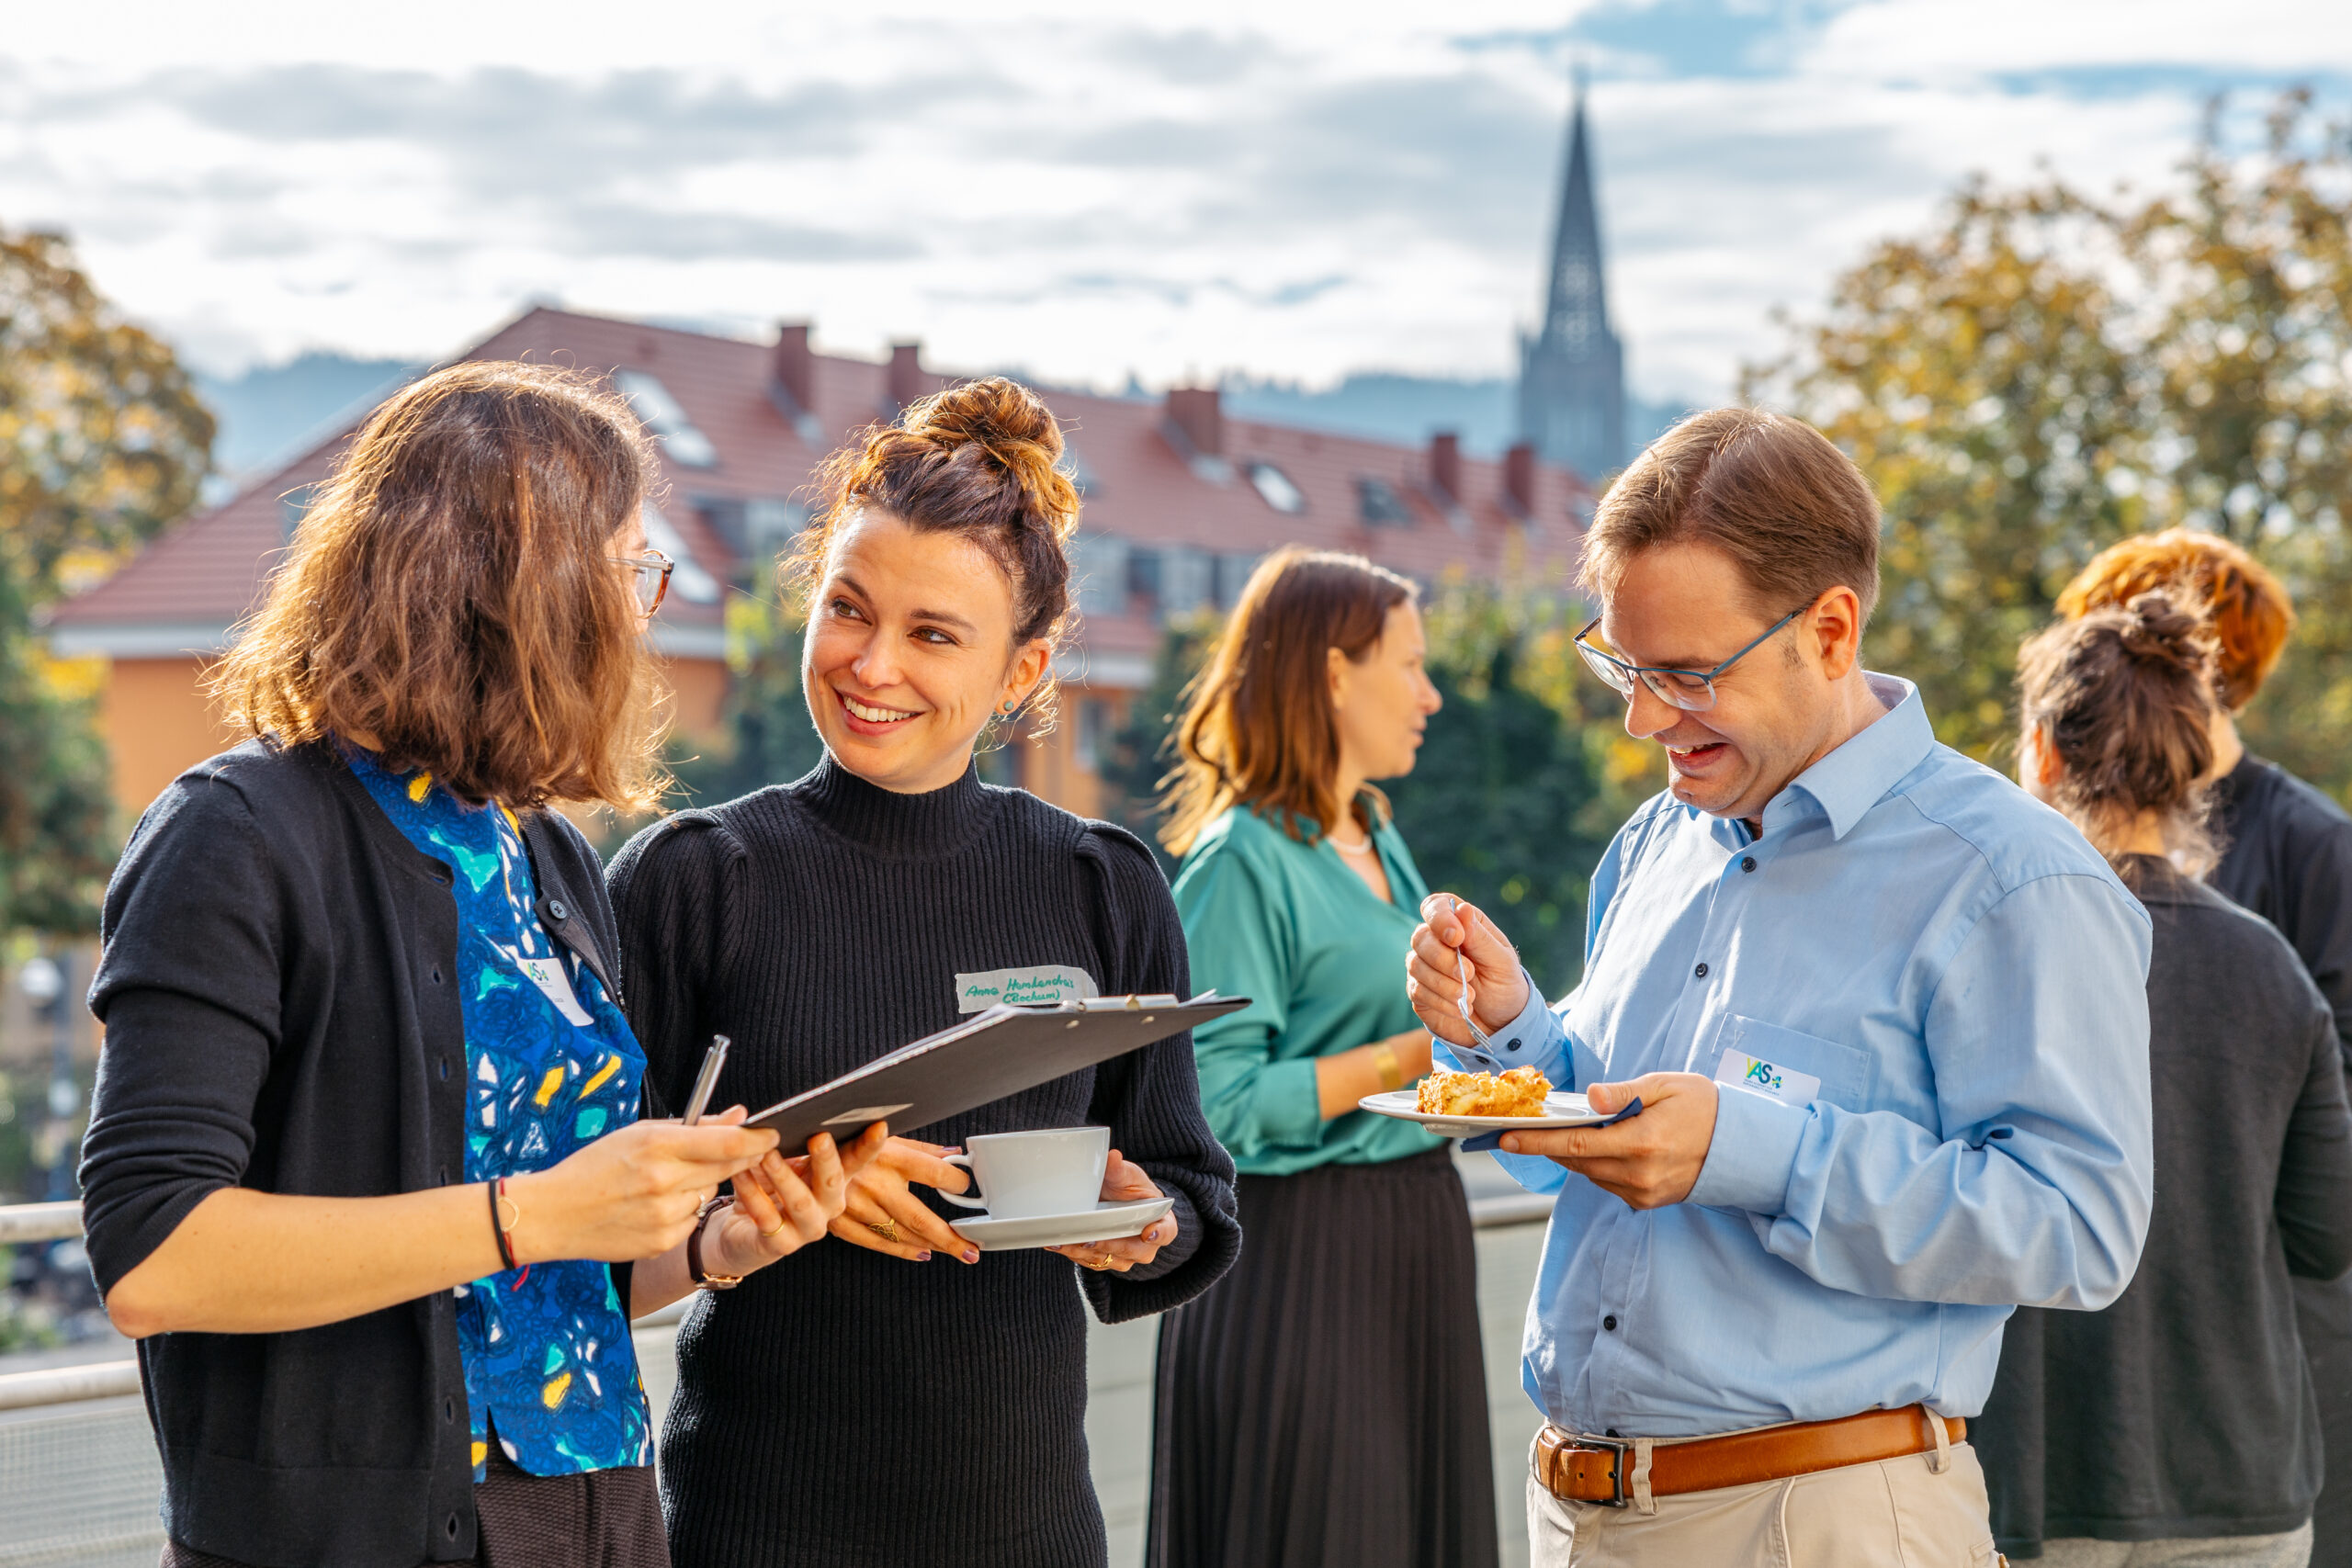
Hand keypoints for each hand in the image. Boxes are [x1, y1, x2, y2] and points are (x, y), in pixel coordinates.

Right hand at [509, 1111, 780, 1264]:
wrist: (554, 1214)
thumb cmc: (594, 1167)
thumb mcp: (639, 1133)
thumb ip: (694, 1126)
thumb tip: (738, 1115)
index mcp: (657, 1147)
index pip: (726, 1142)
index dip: (757, 1138)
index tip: (771, 1133)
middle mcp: (664, 1182)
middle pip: (727, 1168)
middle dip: (739, 1157)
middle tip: (739, 1149)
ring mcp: (664, 1216)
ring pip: (708, 1193)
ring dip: (700, 1184)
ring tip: (664, 1181)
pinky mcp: (662, 1241)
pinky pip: (691, 1219)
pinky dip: (683, 1209)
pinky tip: (654, 1205)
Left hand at [704, 1122, 888, 1276]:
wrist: (741, 1231)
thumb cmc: (766, 1187)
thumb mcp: (781, 1160)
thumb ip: (787, 1140)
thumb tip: (780, 1116)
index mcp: (834, 1180)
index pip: (856, 1160)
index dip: (869, 1145)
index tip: (879, 1125)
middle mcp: (828, 1206)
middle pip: (833, 1181)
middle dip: (827, 1159)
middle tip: (819, 1137)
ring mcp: (808, 1228)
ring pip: (801, 1202)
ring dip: (784, 1175)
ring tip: (767, 1154)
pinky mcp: (781, 1244)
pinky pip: (767, 1217)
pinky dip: (752, 1193)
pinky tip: (741, 1173)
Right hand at [830, 1136, 980, 1263]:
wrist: (800, 1159)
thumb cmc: (847, 1143)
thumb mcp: (886, 1137)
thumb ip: (922, 1149)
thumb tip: (954, 1154)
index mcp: (889, 1156)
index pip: (934, 1173)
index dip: (956, 1182)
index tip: (965, 1187)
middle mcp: (875, 1184)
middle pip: (920, 1218)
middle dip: (950, 1238)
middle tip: (972, 1250)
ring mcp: (856, 1207)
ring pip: (901, 1235)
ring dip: (931, 1245)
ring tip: (954, 1250)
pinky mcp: (840, 1224)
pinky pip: (877, 1243)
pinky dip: (903, 1250)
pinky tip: (922, 1253)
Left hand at [1047, 1151, 1174, 1274]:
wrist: (1117, 1201)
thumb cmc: (1130, 1189)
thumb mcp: (1128, 1176)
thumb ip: (1120, 1170)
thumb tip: (1112, 1156)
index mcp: (1161, 1221)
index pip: (1166, 1231)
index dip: (1158, 1233)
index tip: (1147, 1232)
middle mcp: (1146, 1245)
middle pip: (1133, 1251)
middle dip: (1110, 1245)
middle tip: (1090, 1239)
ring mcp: (1126, 1256)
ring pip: (1108, 1259)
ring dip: (1084, 1252)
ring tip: (1063, 1241)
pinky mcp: (1105, 1260)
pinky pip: (1091, 1261)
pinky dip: (1073, 1253)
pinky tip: (1057, 1243)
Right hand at [1405, 894, 1529, 1045]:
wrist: (1500, 1024)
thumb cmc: (1504, 985)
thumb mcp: (1501, 961)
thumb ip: (1480, 937)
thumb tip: (1462, 908)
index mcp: (1459, 924)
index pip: (1434, 906)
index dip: (1439, 917)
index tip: (1456, 937)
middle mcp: (1437, 942)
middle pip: (1420, 937)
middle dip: (1444, 958)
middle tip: (1470, 974)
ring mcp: (1424, 966)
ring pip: (1416, 965)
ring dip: (1444, 983)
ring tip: (1470, 996)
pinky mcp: (1418, 991)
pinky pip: (1418, 990)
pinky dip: (1441, 1001)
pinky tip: (1460, 1008)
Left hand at [1496, 1074, 1718, 1208]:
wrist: (1743, 1146)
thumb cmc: (1703, 1106)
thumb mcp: (1665, 1086)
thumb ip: (1623, 1092)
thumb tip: (1588, 1096)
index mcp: (1642, 1142)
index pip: (1576, 1144)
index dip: (1538, 1142)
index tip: (1507, 1138)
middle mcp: (1639, 1174)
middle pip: (1577, 1162)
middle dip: (1547, 1146)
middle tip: (1520, 1130)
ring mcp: (1643, 1192)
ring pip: (1590, 1174)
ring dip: (1573, 1155)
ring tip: (1558, 1132)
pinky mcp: (1647, 1201)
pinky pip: (1607, 1183)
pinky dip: (1596, 1165)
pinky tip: (1599, 1146)